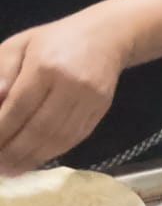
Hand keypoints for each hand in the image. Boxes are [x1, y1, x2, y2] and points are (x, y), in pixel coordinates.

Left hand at [0, 17, 127, 174]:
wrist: (107, 36)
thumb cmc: (55, 39)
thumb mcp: (20, 45)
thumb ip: (2, 71)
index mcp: (45, 66)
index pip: (19, 107)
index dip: (2, 132)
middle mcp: (71, 85)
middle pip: (40, 128)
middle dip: (16, 152)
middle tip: (0, 167)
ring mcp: (90, 99)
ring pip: (59, 137)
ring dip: (34, 157)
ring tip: (14, 169)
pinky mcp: (101, 109)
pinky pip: (76, 137)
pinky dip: (55, 152)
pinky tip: (38, 158)